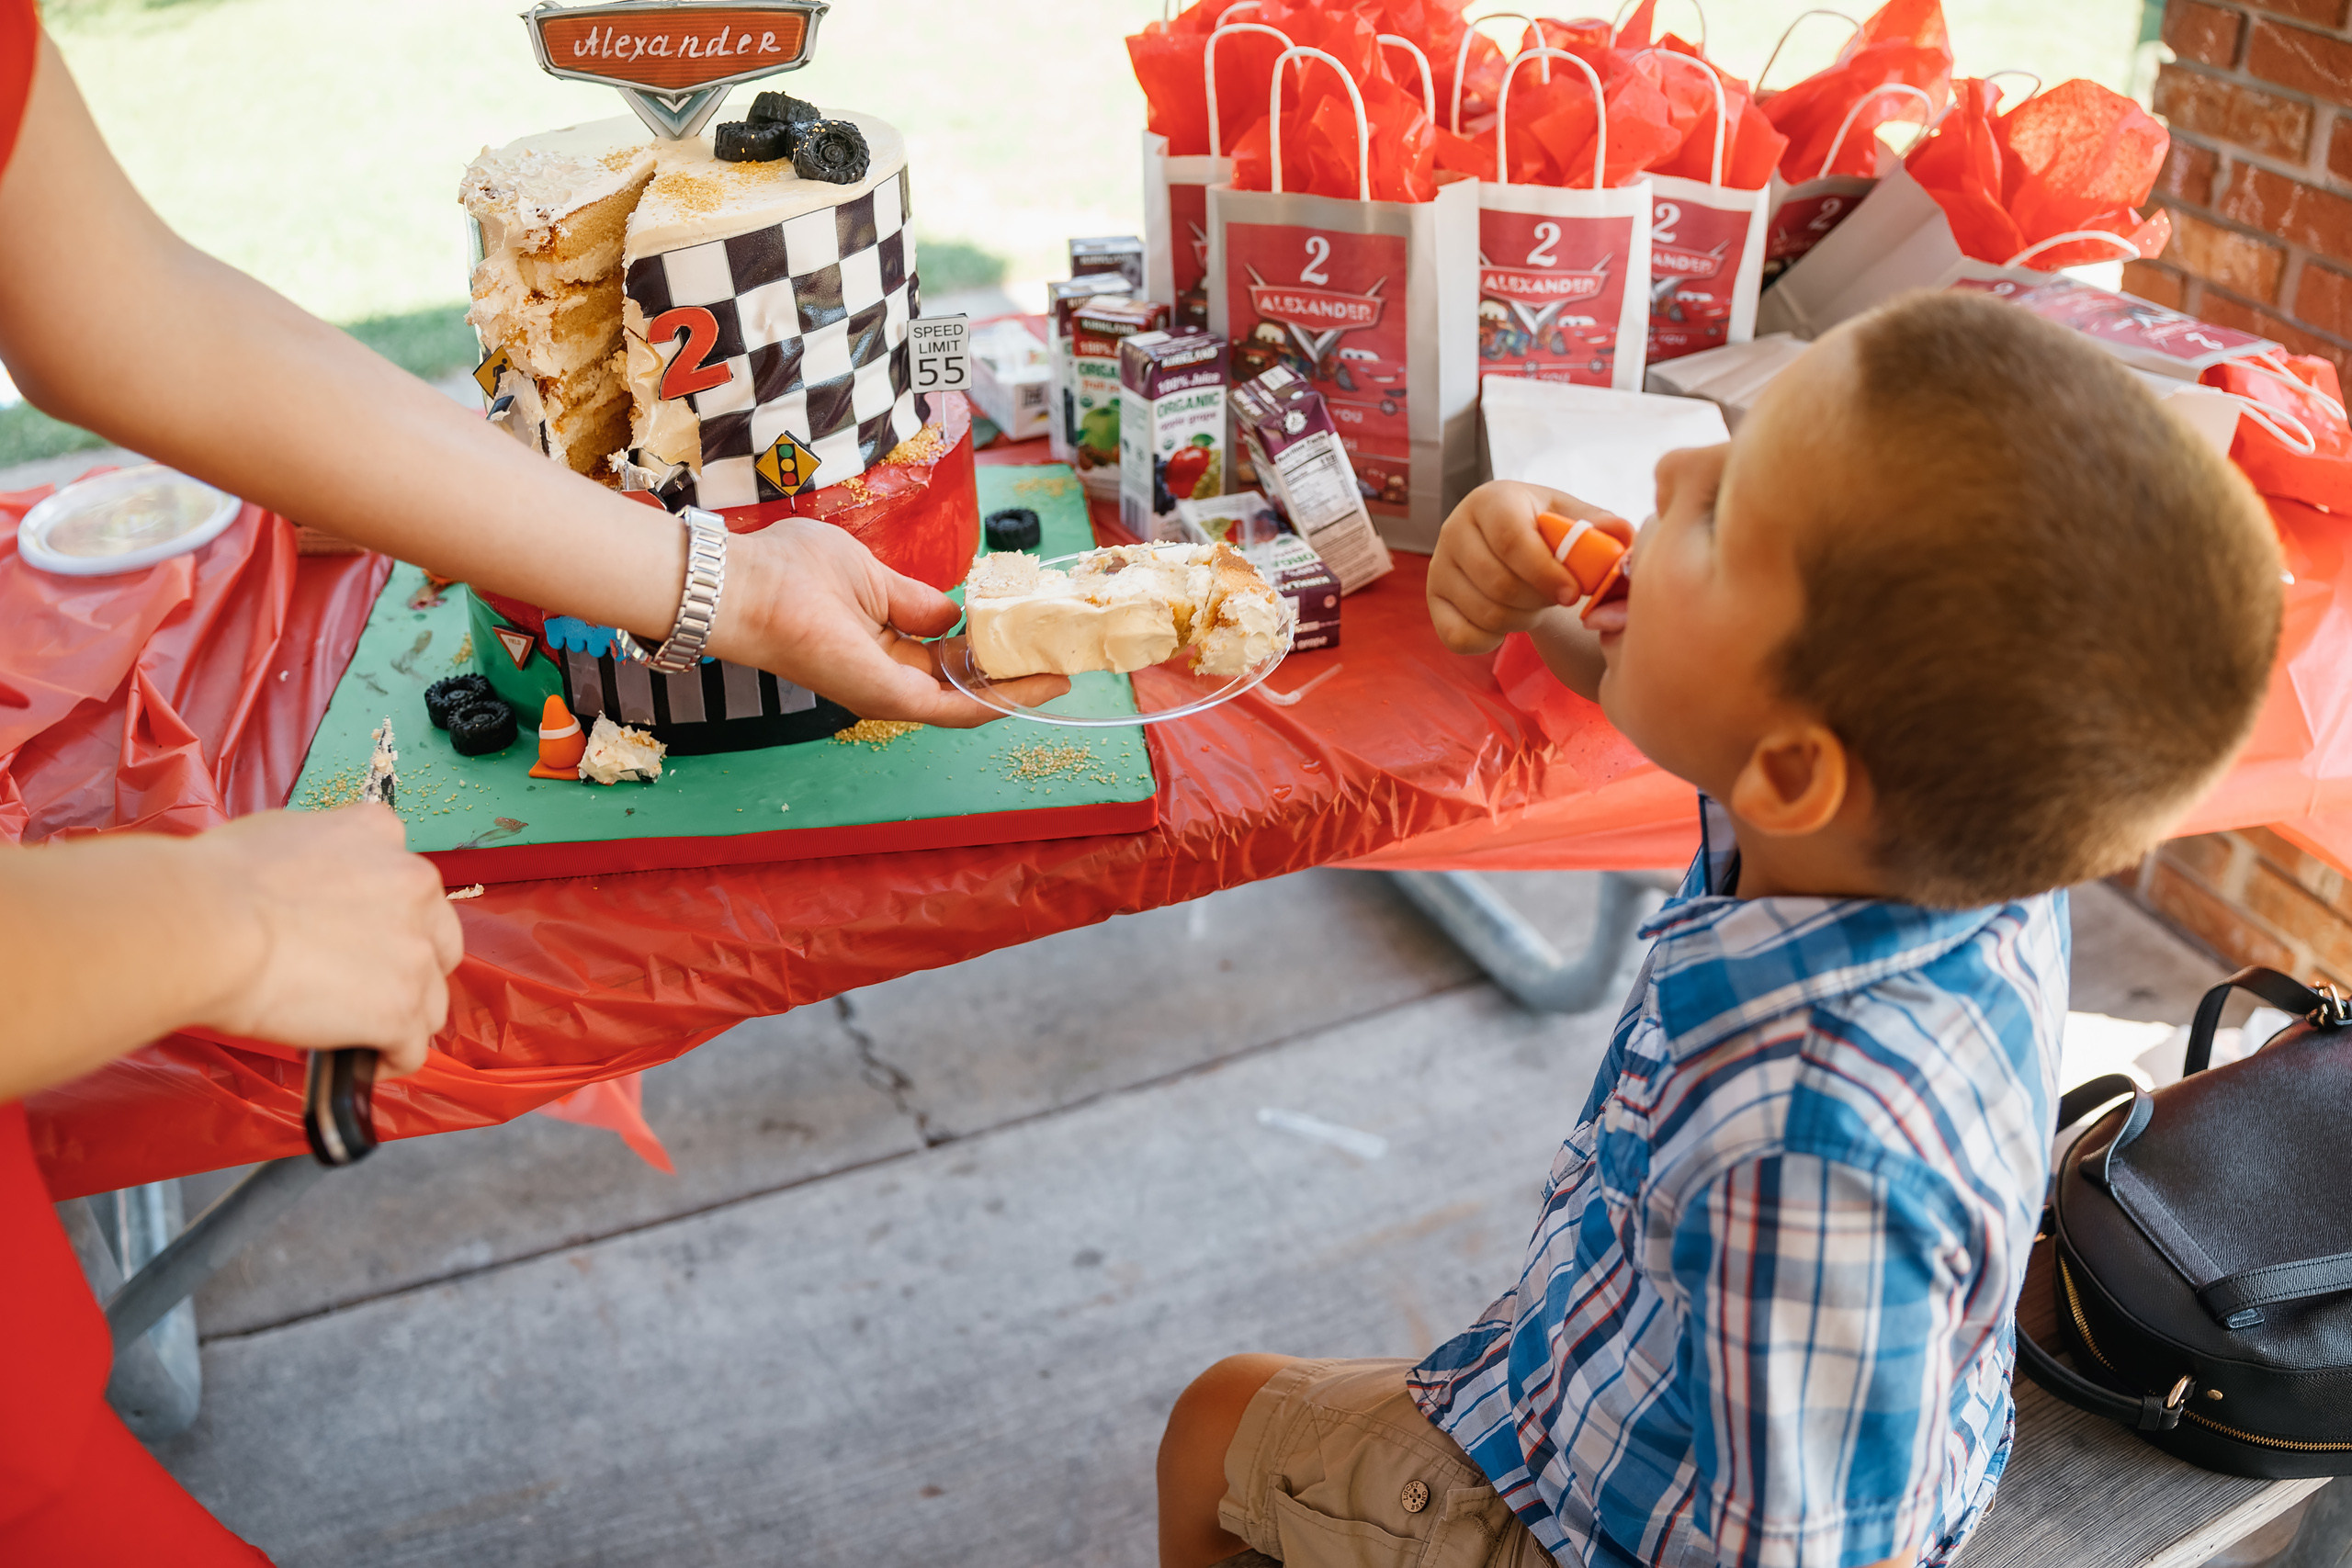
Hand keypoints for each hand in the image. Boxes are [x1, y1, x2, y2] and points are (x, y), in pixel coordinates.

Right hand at [185, 807, 462, 1075]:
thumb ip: (320, 855)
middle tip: (360, 986)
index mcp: (380, 834)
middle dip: (406, 966)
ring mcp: (414, 952)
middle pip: (435, 940)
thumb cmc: (215, 883)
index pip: (404, 880)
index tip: (355, 936)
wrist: (207, 926)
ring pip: (430, 998)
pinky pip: (412, 1047)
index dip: (382, 916)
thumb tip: (309, 879)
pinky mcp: (401, 1008)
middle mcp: (414, 885)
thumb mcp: (279, 834)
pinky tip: (361, 1059)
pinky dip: (389, 1058)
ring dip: (400, 1016)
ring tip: (357, 1030)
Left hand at [717, 519, 1067, 725]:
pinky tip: (1040, 682)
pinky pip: (959, 707)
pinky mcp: (891, 698)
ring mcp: (890, 693)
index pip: (944, 657)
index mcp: (880, 646)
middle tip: (1062, 657)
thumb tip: (954, 613)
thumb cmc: (792, 571)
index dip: (987, 650)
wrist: (749, 587)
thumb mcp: (872, 577)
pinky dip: (1003, 698)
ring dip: (1020, 690)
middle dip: (1014, 675)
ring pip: (970, 702)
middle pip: (964, 684)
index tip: (1026, 633)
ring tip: (1065, 671)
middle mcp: (888, 677)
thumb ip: (915, 602)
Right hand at [1427, 481, 1635, 654]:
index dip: (1546, 573)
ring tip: (1535, 605)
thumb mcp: (1572, 517)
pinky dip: (1490, 641)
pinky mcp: (1433, 601)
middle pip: (1499, 583)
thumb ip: (1599, 525)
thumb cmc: (1546, 529)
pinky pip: (1459, 638)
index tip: (1574, 594)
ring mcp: (1439, 567)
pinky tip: (1506, 624)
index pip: (1512, 540)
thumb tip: (1623, 535)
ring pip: (1484, 614)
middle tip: (1559, 599)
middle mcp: (1454, 529)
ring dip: (1521, 620)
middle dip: (1539, 601)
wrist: (1510, 544)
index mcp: (1491, 500)